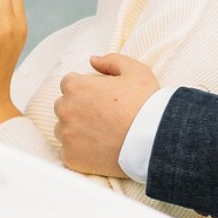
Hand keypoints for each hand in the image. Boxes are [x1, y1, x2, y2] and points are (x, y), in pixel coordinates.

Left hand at [54, 53, 160, 176]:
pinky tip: (100, 149)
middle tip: (102, 117)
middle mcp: (66, 109)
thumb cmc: (145, 103)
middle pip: (64, 107)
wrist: (154, 139)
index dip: (86, 89)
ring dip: (76, 130)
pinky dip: (81, 152)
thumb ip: (111, 60)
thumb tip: (93, 60)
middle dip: (78, 109)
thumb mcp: (135, 71)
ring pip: (63, 130)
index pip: (69, 84)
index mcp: (76, 86)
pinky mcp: (71, 157)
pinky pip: (69, 153)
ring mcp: (67, 135)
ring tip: (101, 134)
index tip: (100, 99)